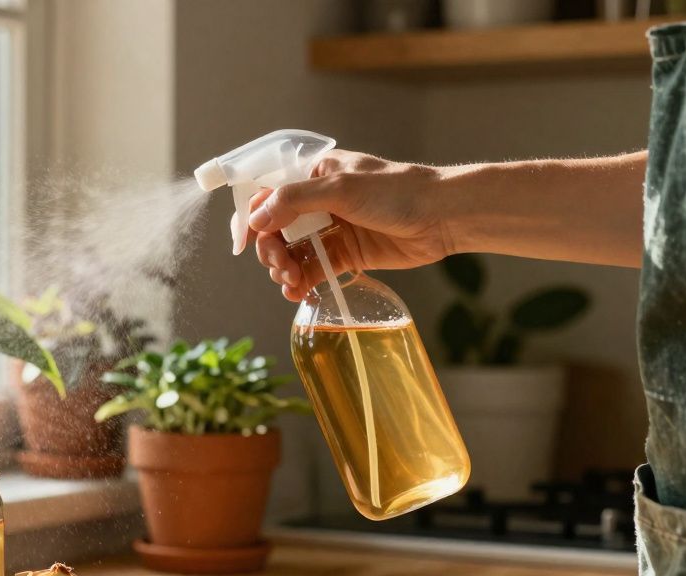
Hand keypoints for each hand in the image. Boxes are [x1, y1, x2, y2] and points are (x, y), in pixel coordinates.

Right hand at [238, 150, 451, 300]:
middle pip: (274, 228)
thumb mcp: (340, 188)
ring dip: (283, 269)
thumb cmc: (395, 191)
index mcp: (312, 174)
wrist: (442, 217)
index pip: (268, 194)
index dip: (251, 219)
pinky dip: (301, 282)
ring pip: (291, 252)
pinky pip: (312, 269)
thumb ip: (294, 200)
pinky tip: (298, 293)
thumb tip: (255, 219)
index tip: (243, 243)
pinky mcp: (345, 254)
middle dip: (270, 250)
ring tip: (291, 283)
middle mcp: (317, 201)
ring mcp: (330, 229)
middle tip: (280, 268)